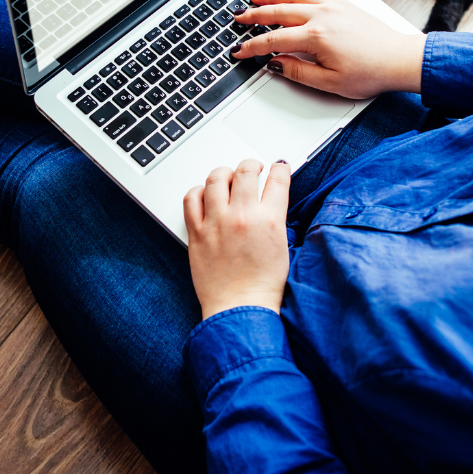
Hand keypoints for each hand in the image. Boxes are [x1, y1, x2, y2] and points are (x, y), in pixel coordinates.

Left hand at [184, 159, 290, 320]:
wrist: (240, 308)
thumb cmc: (262, 285)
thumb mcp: (281, 246)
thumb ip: (275, 218)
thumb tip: (271, 198)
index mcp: (269, 220)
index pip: (278, 179)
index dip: (280, 168)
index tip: (278, 167)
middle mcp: (242, 216)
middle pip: (246, 171)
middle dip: (252, 164)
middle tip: (253, 168)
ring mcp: (217, 223)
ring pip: (217, 178)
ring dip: (225, 173)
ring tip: (228, 176)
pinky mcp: (197, 233)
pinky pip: (191, 198)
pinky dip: (198, 191)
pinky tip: (205, 194)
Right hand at [230, 0, 425, 98]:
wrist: (398, 59)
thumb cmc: (370, 72)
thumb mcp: (329, 82)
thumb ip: (298, 71)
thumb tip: (275, 64)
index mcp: (316, 36)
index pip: (273, 40)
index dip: (252, 47)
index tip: (239, 51)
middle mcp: (322, 15)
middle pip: (278, 11)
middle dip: (254, 15)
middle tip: (238, 17)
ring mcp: (333, 6)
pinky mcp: (343, 3)